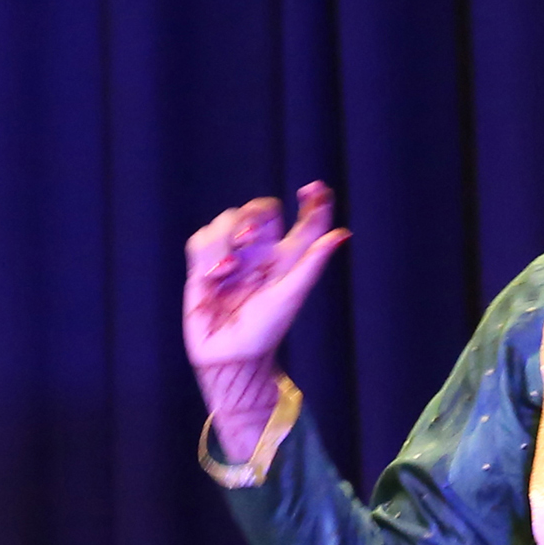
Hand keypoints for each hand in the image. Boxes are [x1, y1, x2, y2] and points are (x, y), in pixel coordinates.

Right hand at [183, 182, 348, 453]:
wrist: (227, 356)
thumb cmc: (263, 333)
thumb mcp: (290, 296)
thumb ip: (312, 263)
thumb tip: (342, 234)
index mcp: (287, 258)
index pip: (306, 219)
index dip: (313, 199)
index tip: (313, 188)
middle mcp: (261, 252)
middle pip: (260, 209)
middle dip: (252, 216)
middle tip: (247, 239)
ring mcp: (233, 256)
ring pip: (227, 219)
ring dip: (223, 241)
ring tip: (226, 273)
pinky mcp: (204, 264)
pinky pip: (201, 237)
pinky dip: (205, 254)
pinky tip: (212, 278)